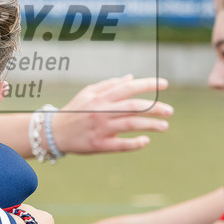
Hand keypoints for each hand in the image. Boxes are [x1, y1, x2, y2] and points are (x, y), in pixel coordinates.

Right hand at [52, 75, 172, 154]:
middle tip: (170, 111)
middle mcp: (101, 112)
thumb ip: (109, 85)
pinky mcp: (99, 145)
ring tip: (165, 126)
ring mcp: (100, 129)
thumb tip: (131, 78)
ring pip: (130, 125)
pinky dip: (135, 143)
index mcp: (100, 97)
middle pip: (133, 107)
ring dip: (150, 125)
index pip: (128, 87)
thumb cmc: (74, 111)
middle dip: (155, 107)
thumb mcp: (87, 93)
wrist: (53, 133)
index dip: (148, 84)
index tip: (165, 84)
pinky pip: (121, 145)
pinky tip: (146, 141)